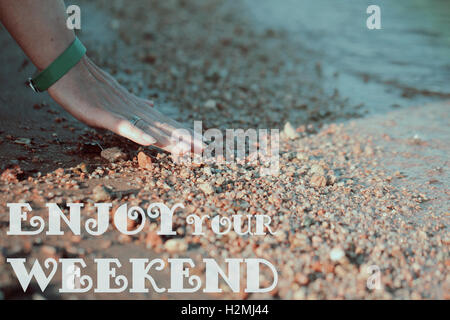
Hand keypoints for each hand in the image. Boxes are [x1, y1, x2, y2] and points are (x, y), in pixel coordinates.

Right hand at [48, 56, 202, 155]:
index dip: (185, 136)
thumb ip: (136, 106)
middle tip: (206, 151)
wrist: (69, 68)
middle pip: (165, 129)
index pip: (167, 127)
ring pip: (150, 129)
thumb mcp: (118, 100)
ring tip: (189, 149)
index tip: (202, 146)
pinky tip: (151, 142)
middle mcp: (136, 113)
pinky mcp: (105, 116)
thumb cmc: (91, 86)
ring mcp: (122, 113)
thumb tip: (152, 105)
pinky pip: (124, 126)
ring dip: (169, 140)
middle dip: (186, 140)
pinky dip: (138, 134)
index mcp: (140, 112)